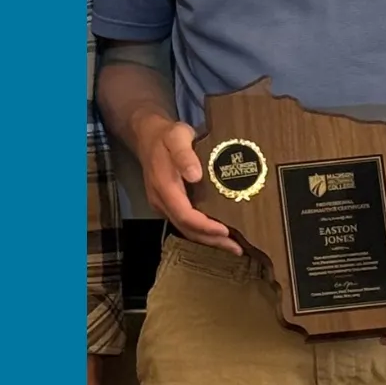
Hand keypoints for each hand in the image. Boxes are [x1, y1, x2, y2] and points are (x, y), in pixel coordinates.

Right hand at [135, 113, 238, 254]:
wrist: (148, 136)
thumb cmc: (167, 135)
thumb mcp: (176, 136)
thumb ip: (184, 154)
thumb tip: (195, 175)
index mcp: (164, 187)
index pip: (185, 214)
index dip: (205, 226)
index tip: (225, 231)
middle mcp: (162, 200)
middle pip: (187, 228)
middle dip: (211, 240)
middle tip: (237, 249)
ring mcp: (164, 204)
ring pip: (186, 229)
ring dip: (208, 239)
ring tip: (232, 246)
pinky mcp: (169, 204)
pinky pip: (185, 222)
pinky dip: (202, 231)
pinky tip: (218, 233)